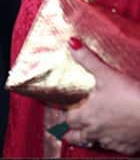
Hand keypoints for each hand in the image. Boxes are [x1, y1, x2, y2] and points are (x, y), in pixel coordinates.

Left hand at [62, 37, 139, 154]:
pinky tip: (112, 139)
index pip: (69, 119)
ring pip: (95, 144)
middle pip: (77, 136)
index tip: (62, 113)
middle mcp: (98, 131)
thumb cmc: (131, 97)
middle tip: (65, 131)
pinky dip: (110, 144)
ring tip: (84, 136)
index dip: (65, 115)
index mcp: (88, 115)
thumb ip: (87, 59)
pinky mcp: (129, 147)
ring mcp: (114, 141)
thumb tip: (72, 44)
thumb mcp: (106, 74)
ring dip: (89, 139)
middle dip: (71, 132)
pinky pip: (115, 149)